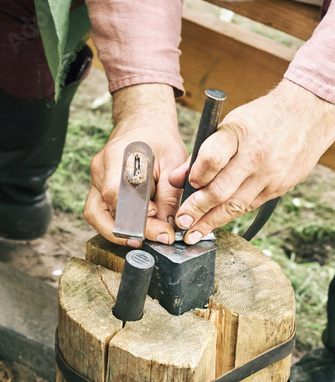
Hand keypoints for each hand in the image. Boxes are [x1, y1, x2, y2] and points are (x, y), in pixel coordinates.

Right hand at [84, 84, 187, 246]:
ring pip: (95, 215)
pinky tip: (137, 228)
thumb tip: (168, 227)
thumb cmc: (161, 140)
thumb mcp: (174, 164)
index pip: (120, 199)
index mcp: (118, 159)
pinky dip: (116, 223)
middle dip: (124, 233)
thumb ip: (170, 196)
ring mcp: (95, 178)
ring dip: (116, 232)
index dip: (139, 221)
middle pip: (99, 213)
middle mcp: (100, 170)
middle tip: (151, 241)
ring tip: (142, 239)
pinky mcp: (98, 185)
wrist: (144, 122)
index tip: (163, 233)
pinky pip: (101, 210)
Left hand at [169, 79, 334, 243]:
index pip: (212, 158)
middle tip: (182, 224)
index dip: (196, 175)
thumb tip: (177, 178)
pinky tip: (218, 221)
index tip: (186, 186)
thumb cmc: (264, 118)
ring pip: (236, 205)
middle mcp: (256, 156)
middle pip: (221, 190)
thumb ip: (203, 152)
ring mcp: (271, 175)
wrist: (310, 114)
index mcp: (239, 133)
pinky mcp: (280, 187)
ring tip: (195, 233)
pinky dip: (232, 214)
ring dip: (212, 222)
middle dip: (197, 210)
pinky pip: (251, 205)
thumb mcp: (231, 123)